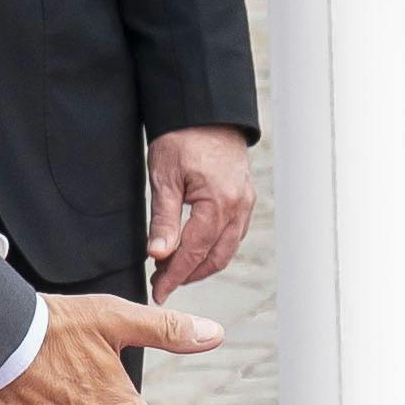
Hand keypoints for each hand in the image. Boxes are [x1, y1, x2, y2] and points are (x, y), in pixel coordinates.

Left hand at [146, 125, 255, 299]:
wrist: (206, 111)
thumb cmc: (182, 138)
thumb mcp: (164, 178)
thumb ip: (163, 220)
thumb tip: (158, 255)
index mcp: (218, 203)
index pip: (194, 253)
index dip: (174, 276)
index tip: (158, 292)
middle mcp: (238, 207)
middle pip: (215, 258)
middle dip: (188, 275)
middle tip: (161, 282)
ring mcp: (245, 203)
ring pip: (226, 249)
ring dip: (202, 264)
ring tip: (174, 269)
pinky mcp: (245, 198)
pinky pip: (233, 234)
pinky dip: (214, 248)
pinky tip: (195, 249)